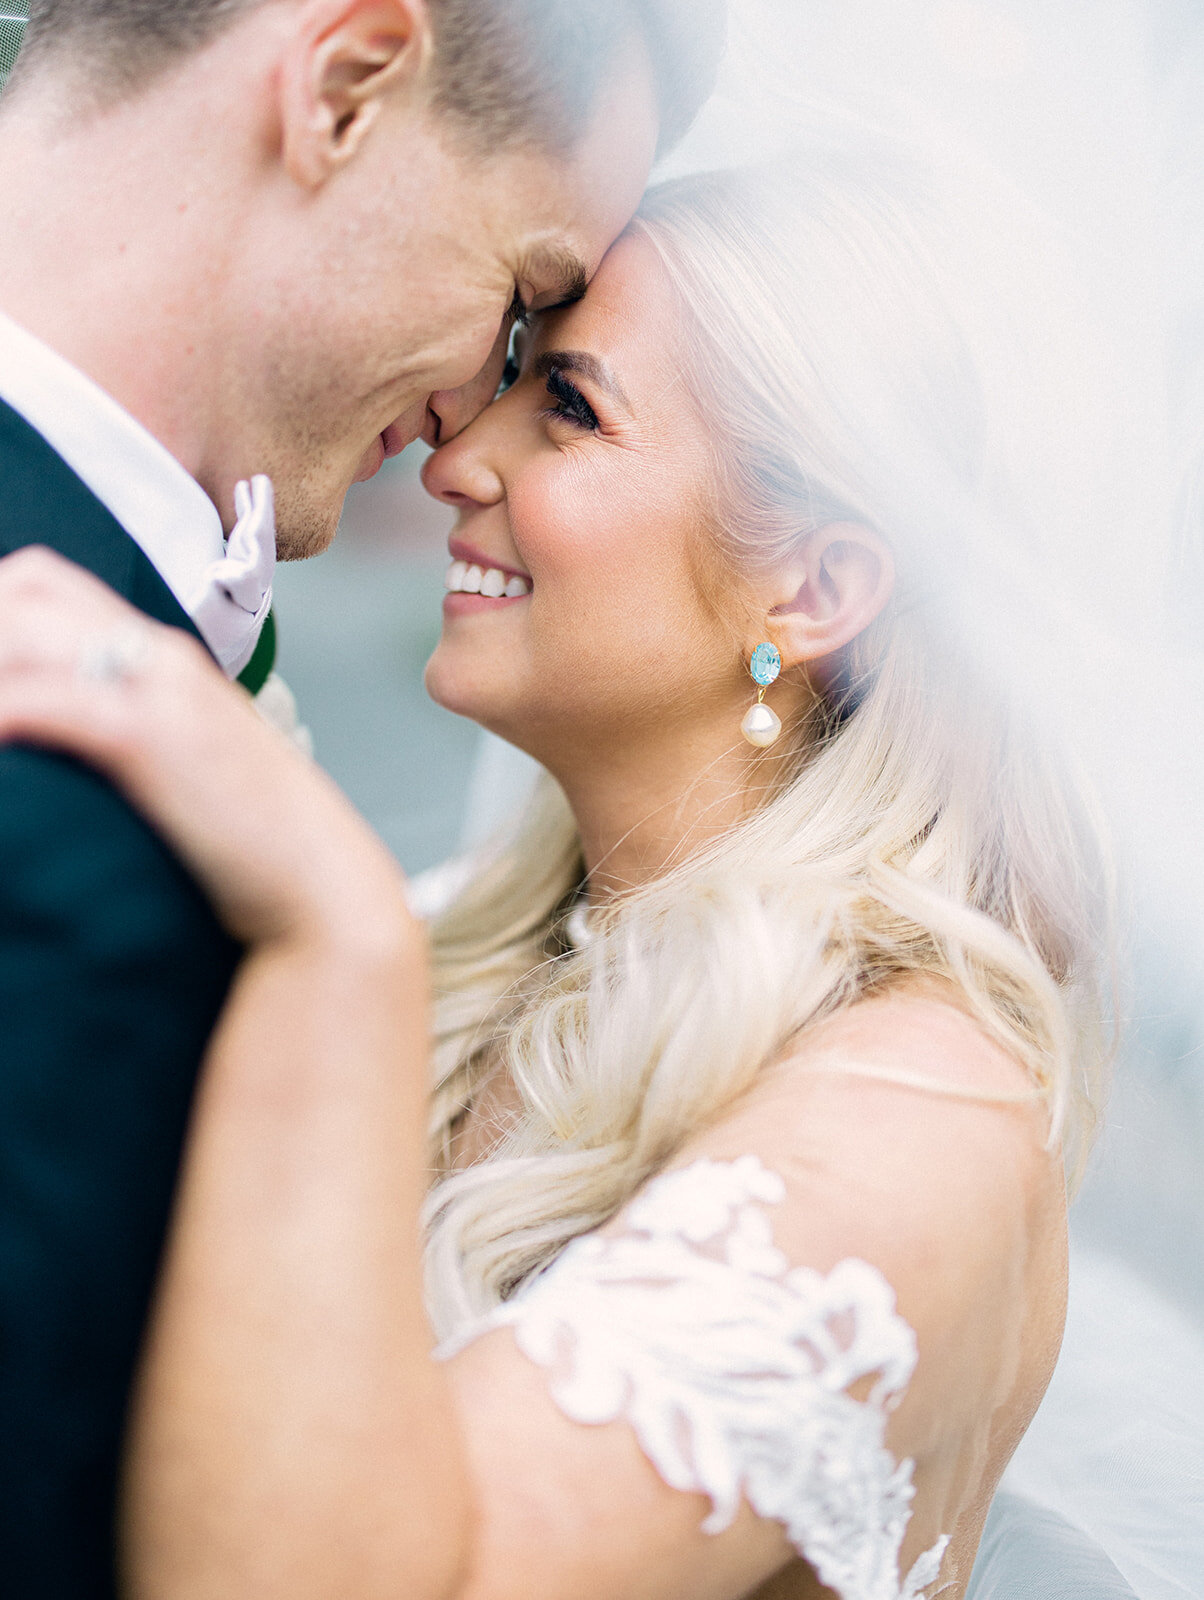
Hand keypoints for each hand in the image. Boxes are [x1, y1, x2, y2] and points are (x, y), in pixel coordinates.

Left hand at [0, 547, 420, 955]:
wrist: (317, 878)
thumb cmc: (255, 835)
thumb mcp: (193, 757)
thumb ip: (142, 726)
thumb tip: (74, 736)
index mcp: (166, 656)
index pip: (50, 582)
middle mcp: (161, 657)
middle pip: (29, 588)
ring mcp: (160, 692)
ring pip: (25, 637)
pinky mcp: (151, 737)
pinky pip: (47, 702)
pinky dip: (4, 713)